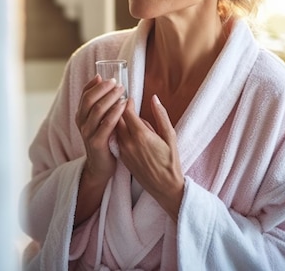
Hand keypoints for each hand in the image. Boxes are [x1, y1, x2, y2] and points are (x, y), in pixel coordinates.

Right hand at [75, 74, 126, 183]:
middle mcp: (82, 123)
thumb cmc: (103, 140)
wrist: (100, 167)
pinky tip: (123, 106)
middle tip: (117, 82)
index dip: (95, 84)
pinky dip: (115, 113)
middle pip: (90, 100)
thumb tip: (102, 80)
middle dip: (104, 89)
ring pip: (98, 110)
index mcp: (81, 115)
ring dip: (110, 97)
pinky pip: (106, 124)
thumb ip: (100, 105)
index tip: (107, 77)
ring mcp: (88, 133)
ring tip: (122, 90)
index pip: (85, 94)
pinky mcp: (97, 143)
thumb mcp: (98, 121)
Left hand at [116, 95, 183, 220]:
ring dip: (116, 119)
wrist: (164, 187)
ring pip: (114, 129)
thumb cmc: (171, 161)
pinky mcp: (121, 157)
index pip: (126, 111)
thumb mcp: (170, 136)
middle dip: (118, 108)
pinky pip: (115, 139)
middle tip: (122, 102)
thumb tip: (154, 98)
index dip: (127, 102)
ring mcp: (123, 151)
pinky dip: (116, 131)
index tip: (130, 97)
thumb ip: (161, 115)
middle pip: (116, 118)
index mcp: (141, 135)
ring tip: (122, 114)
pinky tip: (122, 128)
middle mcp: (129, 142)